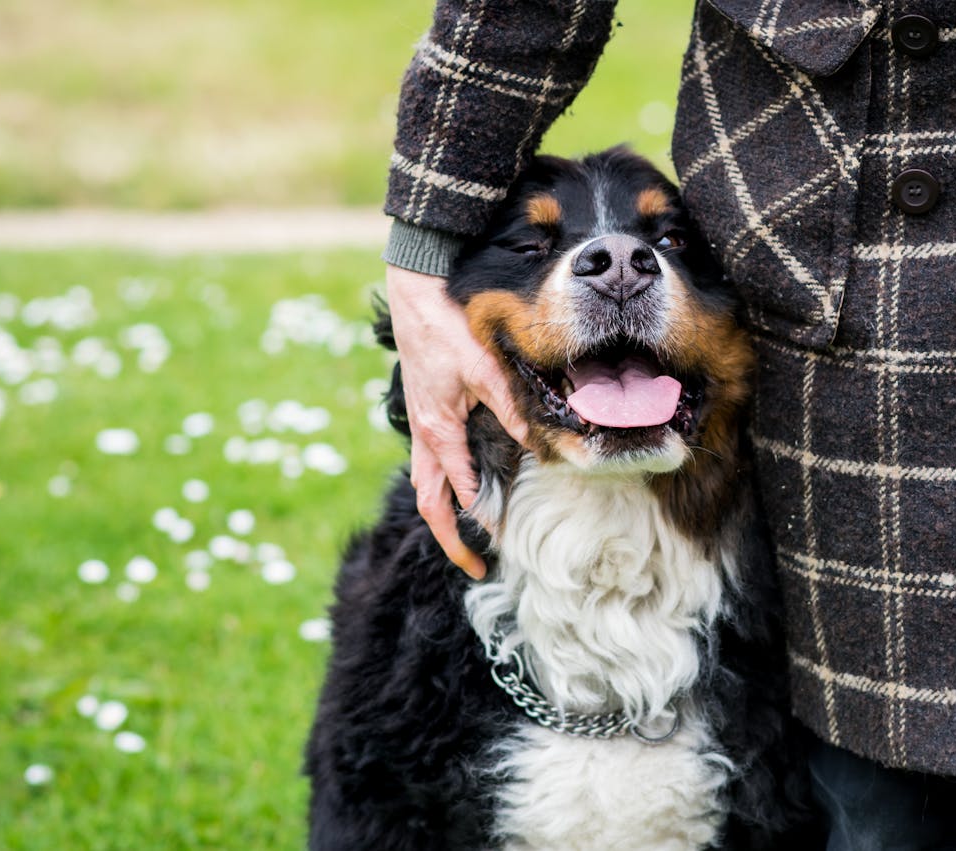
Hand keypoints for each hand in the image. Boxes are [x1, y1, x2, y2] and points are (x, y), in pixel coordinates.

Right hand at [384, 265, 528, 578]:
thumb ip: (511, 407)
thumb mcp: (484, 369)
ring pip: (426, 485)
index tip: (503, 541)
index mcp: (437, 431)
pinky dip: (442, 485)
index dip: (480, 520)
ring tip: (464, 540)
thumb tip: (541, 441)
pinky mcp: (425, 414)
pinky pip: (428, 463)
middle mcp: (424, 436)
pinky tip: (463, 488)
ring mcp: (420, 427)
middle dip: (450, 540)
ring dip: (443, 515)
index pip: (458, 492)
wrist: (414, 295)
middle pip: (431, 503)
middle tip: (477, 567)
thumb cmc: (447, 329)